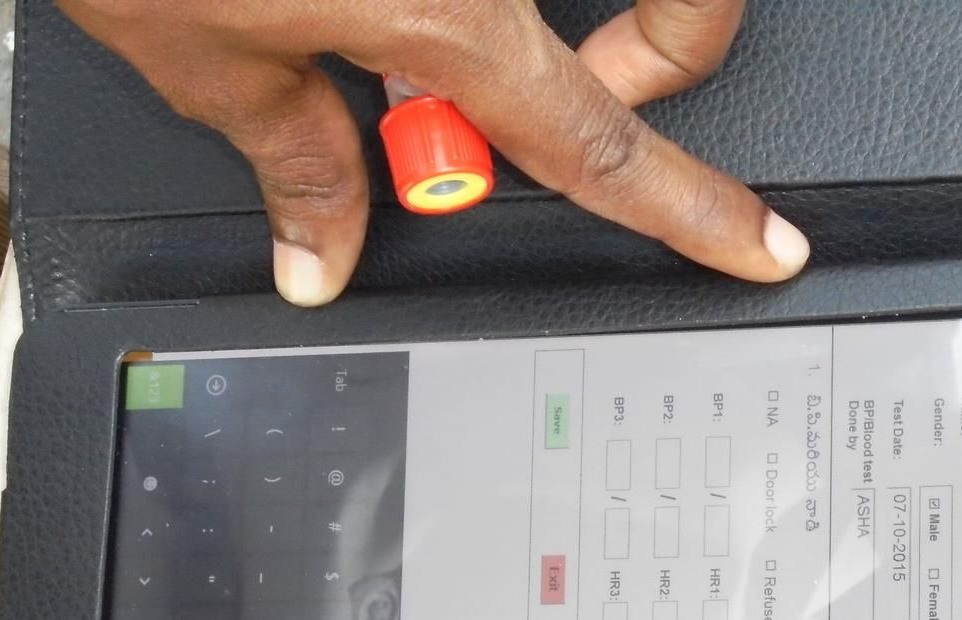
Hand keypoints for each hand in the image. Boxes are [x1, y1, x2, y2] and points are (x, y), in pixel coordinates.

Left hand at [55, 0, 808, 304]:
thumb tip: (320, 252)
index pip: (603, 145)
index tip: (763, 242)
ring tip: (496, 17)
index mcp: (452, 4)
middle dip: (662, 58)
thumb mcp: (198, 46)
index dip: (696, 209)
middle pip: (687, 1)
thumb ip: (293, 161)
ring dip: (603, 4)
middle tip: (583, 90)